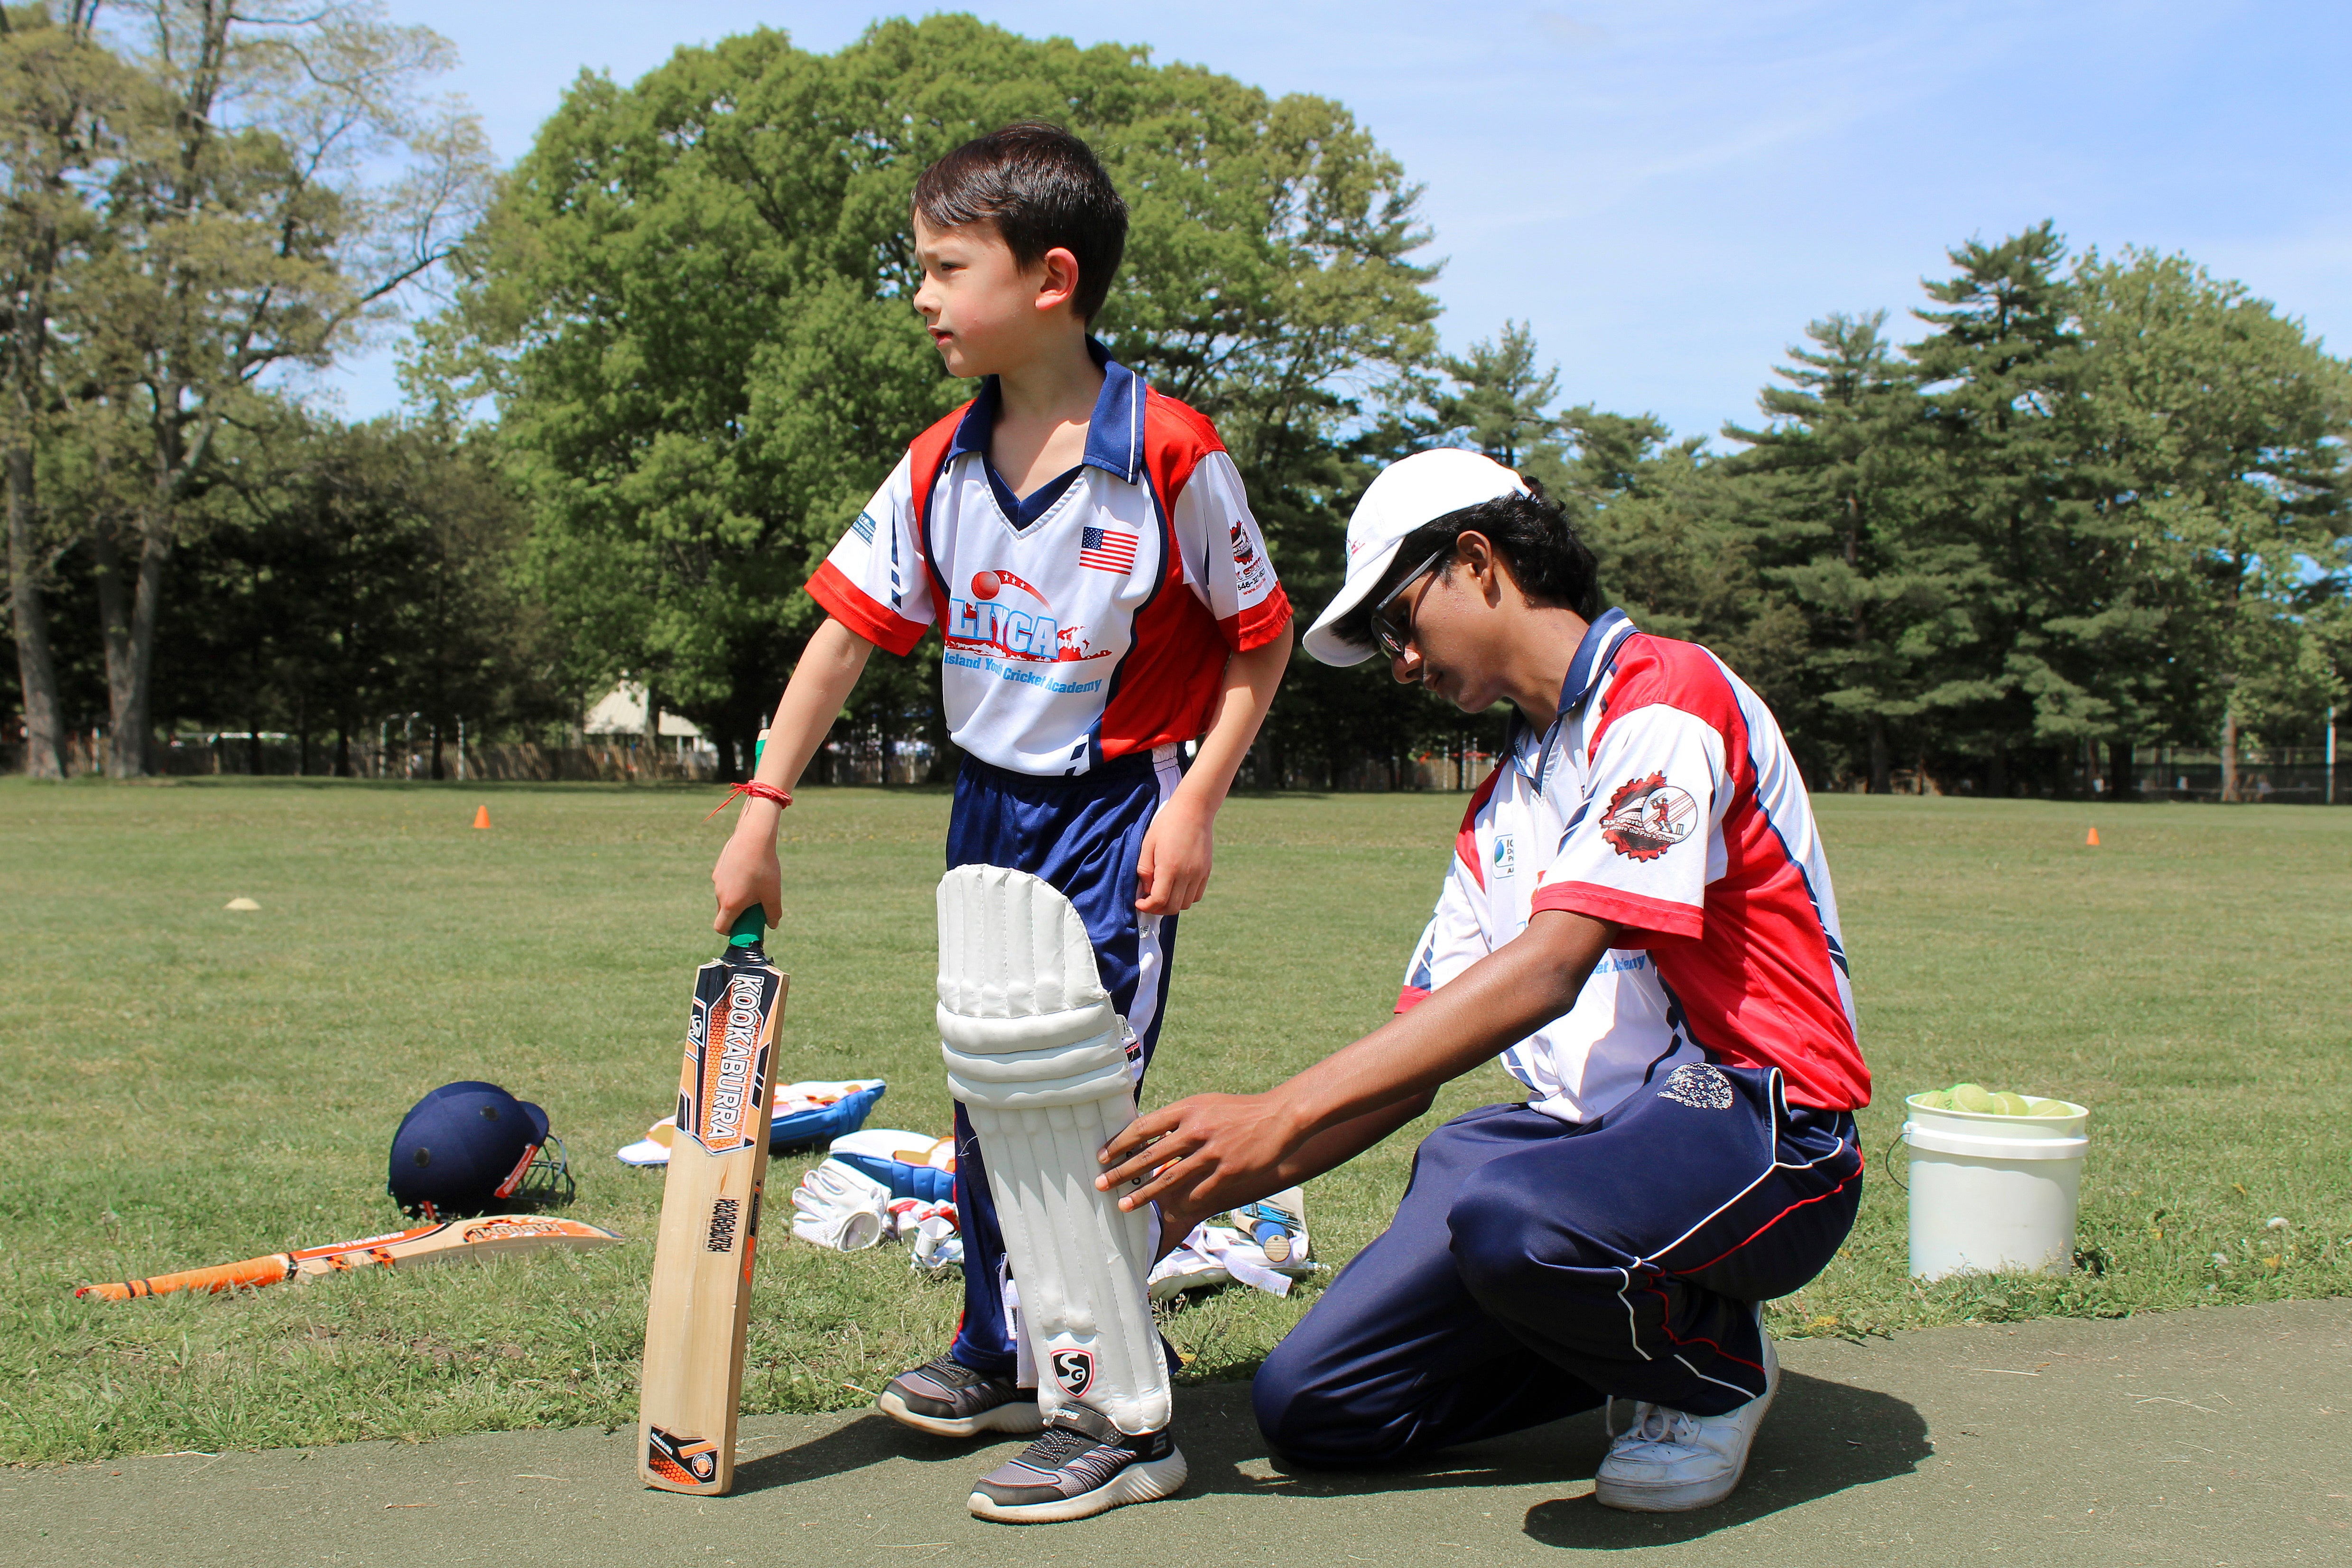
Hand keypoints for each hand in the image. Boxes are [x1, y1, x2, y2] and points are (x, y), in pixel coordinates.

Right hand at [710, 813, 782, 935]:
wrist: (754, 837)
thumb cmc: (764, 867)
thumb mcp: (773, 894)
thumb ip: (773, 913)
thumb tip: (773, 925)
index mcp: (730, 904)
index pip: (721, 927)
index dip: (730, 932)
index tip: (743, 928)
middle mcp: (719, 892)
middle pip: (723, 912)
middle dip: (737, 914)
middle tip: (754, 907)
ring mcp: (717, 878)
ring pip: (725, 895)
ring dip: (736, 897)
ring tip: (755, 886)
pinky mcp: (719, 866)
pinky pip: (725, 881)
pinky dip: (735, 883)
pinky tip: (750, 871)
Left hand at [1096, 1090, 1292, 1217]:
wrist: (1278, 1117)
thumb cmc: (1238, 1111)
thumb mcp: (1205, 1105)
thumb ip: (1179, 1120)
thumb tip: (1148, 1136)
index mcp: (1187, 1110)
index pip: (1143, 1127)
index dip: (1119, 1143)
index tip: (1102, 1155)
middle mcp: (1196, 1130)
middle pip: (1149, 1155)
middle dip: (1121, 1172)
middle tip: (1101, 1184)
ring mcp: (1212, 1152)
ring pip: (1168, 1179)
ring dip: (1142, 1194)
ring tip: (1124, 1205)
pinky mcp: (1228, 1171)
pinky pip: (1197, 1193)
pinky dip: (1180, 1204)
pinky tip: (1167, 1212)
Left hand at [1135, 796, 1211, 914]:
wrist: (1193, 810)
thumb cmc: (1166, 824)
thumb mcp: (1147, 844)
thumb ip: (1144, 870)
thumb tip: (1145, 890)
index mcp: (1170, 867)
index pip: (1159, 900)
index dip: (1146, 907)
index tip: (1139, 902)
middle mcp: (1187, 874)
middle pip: (1173, 907)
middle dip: (1157, 908)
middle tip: (1148, 900)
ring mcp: (1199, 874)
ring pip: (1186, 904)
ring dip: (1172, 904)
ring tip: (1162, 893)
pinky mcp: (1206, 871)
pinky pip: (1196, 895)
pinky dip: (1185, 897)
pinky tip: (1176, 887)